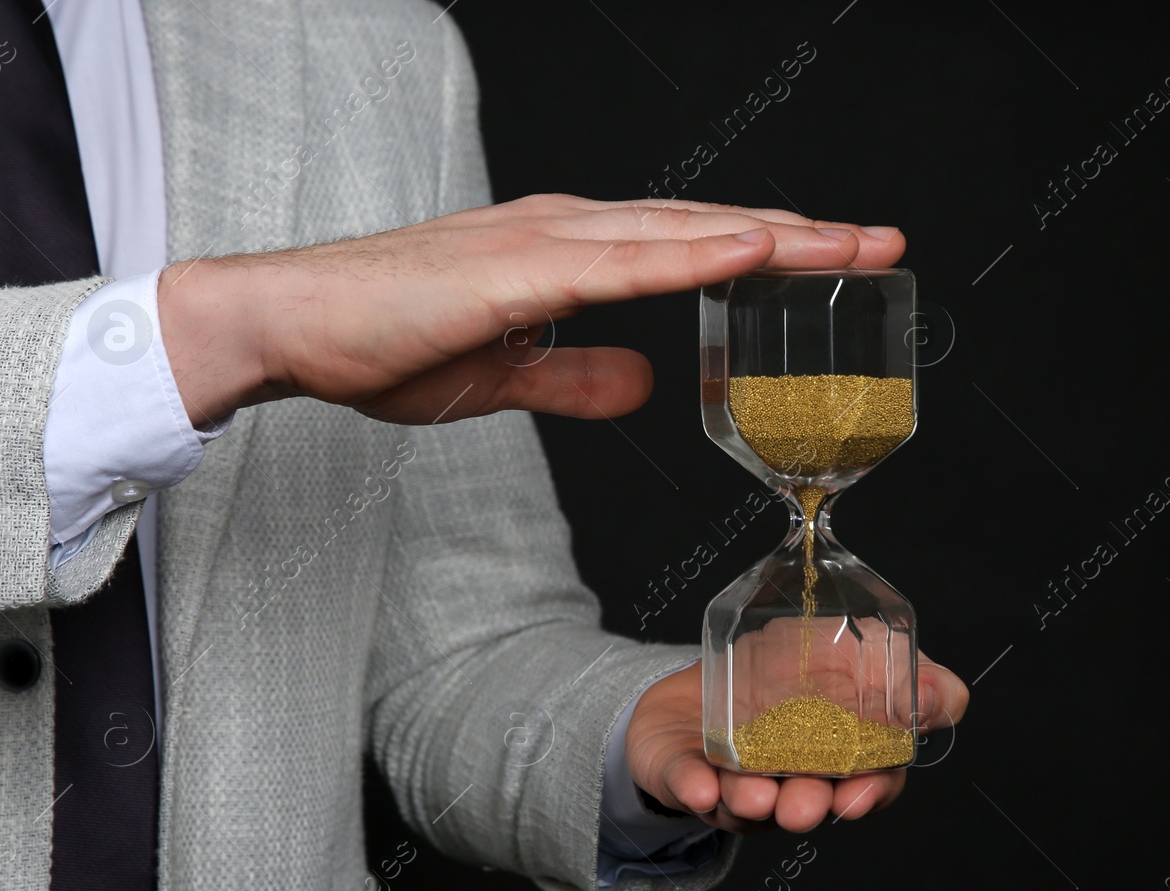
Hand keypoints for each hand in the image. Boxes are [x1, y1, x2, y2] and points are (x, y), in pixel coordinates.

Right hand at [157, 194, 904, 428]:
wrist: (285, 324)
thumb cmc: (379, 342)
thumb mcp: (505, 377)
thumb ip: (578, 376)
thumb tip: (649, 382)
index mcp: (568, 253)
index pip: (690, 249)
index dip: (769, 254)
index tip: (836, 265)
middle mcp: (568, 232)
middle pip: (707, 230)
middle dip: (801, 238)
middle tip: (883, 243)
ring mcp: (544, 241)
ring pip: (683, 234)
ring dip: (773, 237)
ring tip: (851, 243)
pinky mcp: (514, 267)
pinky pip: (623, 261)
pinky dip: (694, 253)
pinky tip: (754, 249)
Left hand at [625, 652, 968, 834]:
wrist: (700, 681)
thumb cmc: (784, 673)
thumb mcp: (853, 655)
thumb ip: (904, 675)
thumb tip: (945, 697)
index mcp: (837, 758)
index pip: (868, 783)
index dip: (870, 792)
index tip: (862, 795)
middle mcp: (788, 780)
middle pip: (806, 799)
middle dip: (807, 804)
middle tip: (803, 807)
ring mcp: (732, 778)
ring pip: (744, 800)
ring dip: (750, 801)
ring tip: (752, 795)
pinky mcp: (679, 768)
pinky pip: (683, 781)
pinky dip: (692, 785)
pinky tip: (699, 787)